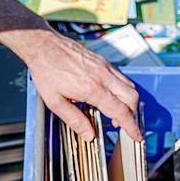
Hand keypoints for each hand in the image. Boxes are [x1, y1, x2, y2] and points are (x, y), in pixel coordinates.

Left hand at [25, 30, 141, 141]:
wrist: (43, 45)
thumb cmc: (46, 70)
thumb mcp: (55, 102)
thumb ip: (74, 120)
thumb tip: (88, 134)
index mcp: (92, 89)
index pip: (120, 111)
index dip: (131, 126)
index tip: (136, 135)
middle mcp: (103, 76)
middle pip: (132, 98)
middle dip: (131, 114)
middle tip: (122, 124)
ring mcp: (105, 66)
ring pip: (129, 86)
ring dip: (128, 101)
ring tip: (115, 111)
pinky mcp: (103, 61)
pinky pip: (121, 77)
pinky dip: (122, 89)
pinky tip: (110, 95)